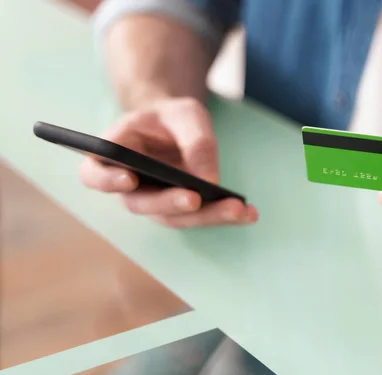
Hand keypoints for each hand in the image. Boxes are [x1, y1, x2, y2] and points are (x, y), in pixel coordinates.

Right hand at [79, 97, 257, 227]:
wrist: (176, 127)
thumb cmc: (171, 117)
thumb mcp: (186, 114)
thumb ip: (194, 140)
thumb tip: (208, 179)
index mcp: (113, 153)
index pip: (95, 174)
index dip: (107, 181)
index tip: (130, 179)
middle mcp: (128, 185)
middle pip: (141, 203)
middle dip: (171, 203)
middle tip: (197, 199)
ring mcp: (153, 201)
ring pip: (174, 217)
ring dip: (207, 216)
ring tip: (240, 210)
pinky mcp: (178, 209)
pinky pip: (198, 217)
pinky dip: (223, 215)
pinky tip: (248, 213)